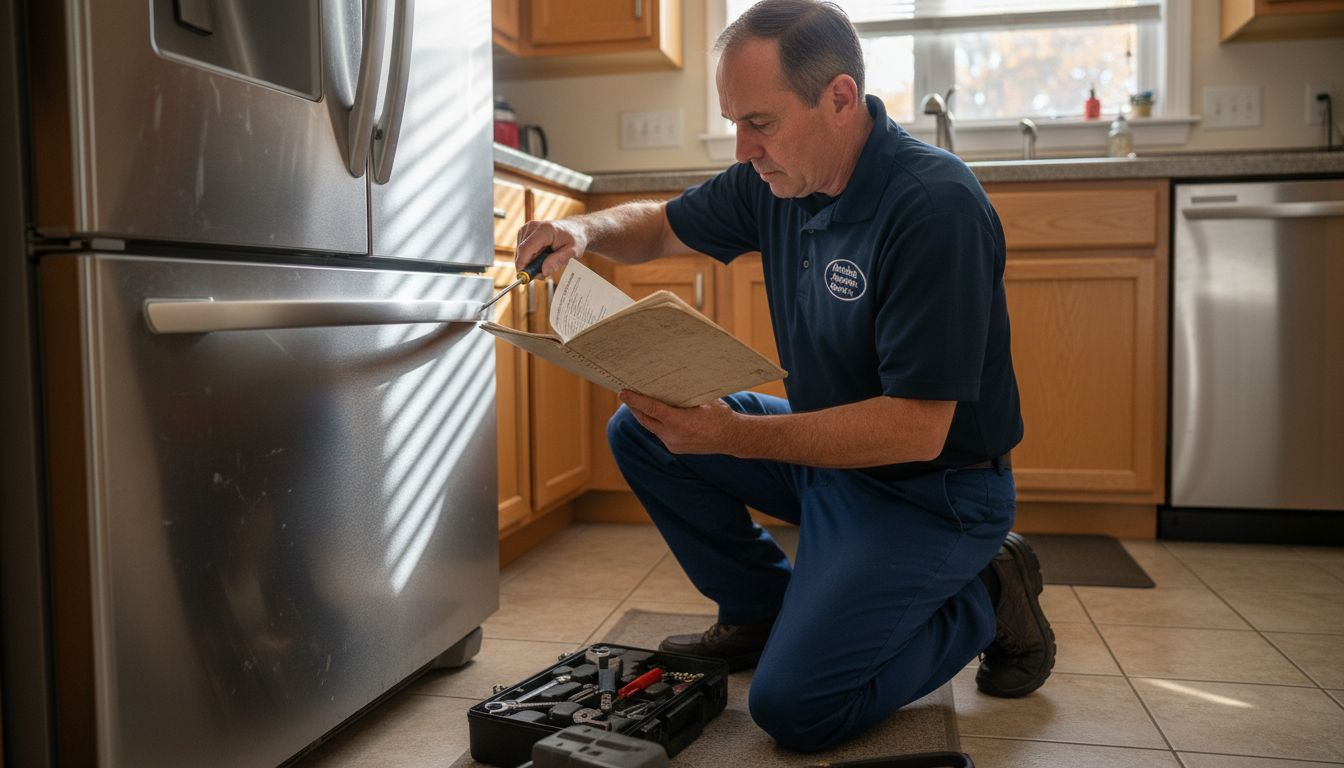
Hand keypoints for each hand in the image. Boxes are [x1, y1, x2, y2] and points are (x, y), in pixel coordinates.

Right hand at [516, 219, 587, 279]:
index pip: (526, 249)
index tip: (524, 279)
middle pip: (521, 252)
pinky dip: (530, 258)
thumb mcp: (573, 252)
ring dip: (530, 263)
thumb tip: (544, 271)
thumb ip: (559, 260)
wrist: (574, 229)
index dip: (522, 265)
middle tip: (543, 275)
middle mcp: (532, 226)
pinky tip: (541, 257)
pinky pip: (522, 251)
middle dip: (529, 267)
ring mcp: (527, 229)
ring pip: (520, 253)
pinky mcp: (524, 232)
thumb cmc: (574, 240)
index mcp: (544, 230)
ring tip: (546, 263)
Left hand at [618, 390, 741, 455]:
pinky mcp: (675, 448)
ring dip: (644, 416)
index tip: (623, 392)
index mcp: (679, 422)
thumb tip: (669, 385)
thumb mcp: (703, 400)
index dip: (635, 400)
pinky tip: (655, 415)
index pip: (651, 409)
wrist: (732, 438)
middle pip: (645, 420)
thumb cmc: (720, 415)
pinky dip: (655, 423)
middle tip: (626, 395)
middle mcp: (673, 436)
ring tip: (638, 403)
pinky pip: (660, 433)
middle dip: (634, 407)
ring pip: (651, 428)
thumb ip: (684, 396)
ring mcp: (673, 444)